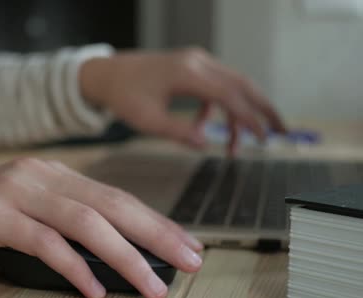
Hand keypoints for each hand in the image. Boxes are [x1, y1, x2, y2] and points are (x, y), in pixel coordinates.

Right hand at [0, 158, 202, 297]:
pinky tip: (93, 288)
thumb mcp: (23, 215)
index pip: (116, 197)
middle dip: (157, 234)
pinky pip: (42, 240)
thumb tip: (111, 255)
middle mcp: (38, 176)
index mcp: (52, 175)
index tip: (187, 245)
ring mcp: (14, 191)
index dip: (156, 222)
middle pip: (112, 204)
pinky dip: (73, 265)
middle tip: (192, 260)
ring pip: (84, 221)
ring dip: (125, 255)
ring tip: (152, 284)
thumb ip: (62, 224)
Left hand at [80, 47, 286, 154]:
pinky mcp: (192, 65)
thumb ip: (179, 132)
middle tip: (282, 132)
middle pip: (242, 83)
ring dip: (244, 110)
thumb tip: (207, 144)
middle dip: (264, 109)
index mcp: (187, 74)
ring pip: (233, 83)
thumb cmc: (123, 96)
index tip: (263, 139)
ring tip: (247, 139)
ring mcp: (196, 61)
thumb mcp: (147, 121)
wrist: (106, 74)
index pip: (230, 95)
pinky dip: (220, 106)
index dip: (249, 118)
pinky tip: (206, 126)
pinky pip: (216, 85)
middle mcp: (197, 62)